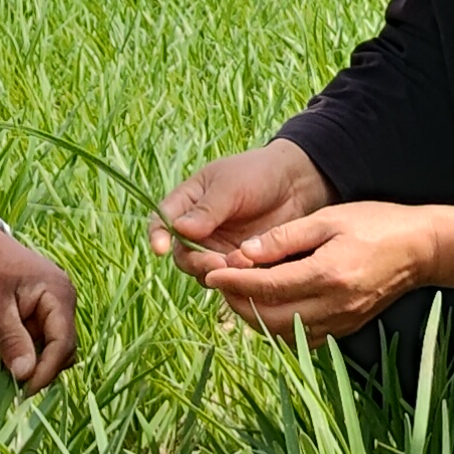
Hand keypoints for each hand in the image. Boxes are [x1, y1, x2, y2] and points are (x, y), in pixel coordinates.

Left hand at [0, 214, 80, 388]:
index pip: (63, 342)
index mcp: (58, 293)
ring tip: (6, 374)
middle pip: (62, 348)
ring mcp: (51, 304)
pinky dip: (25, 352)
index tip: (24, 390)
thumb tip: (26, 376)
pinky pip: (39, 338)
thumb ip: (13, 341)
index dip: (46, 370)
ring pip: (51, 346)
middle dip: (41, 369)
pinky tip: (6, 360)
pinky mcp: (38, 309)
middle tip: (13, 387)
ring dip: (32, 362)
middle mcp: (62, 299)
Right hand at [149, 140, 328, 263]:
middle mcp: (198, 230)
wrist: (295, 184)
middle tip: (215, 263)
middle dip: (195, 262)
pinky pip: (230, 279)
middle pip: (183, 255)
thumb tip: (178, 230)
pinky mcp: (239, 263)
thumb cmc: (258, 174)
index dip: (157, 236)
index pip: (162, 222)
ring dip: (219, 273)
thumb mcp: (230, 186)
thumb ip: (207, 210)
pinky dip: (237, 279)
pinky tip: (253, 269)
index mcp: (188, 203)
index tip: (161, 248)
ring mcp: (218, 248)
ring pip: (205, 272)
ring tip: (242, 262)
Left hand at [189, 198, 453, 341]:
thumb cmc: (376, 224)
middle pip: (269, 317)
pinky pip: (301, 337)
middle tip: (219, 282)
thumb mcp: (328, 218)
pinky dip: (277, 326)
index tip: (211, 274)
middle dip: (237, 303)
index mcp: (328, 274)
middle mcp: (334, 306)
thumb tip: (244, 254)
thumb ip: (285, 237)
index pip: (267, 287)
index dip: (234, 283)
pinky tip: (267, 305)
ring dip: (254, 317)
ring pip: (282, 333)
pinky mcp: (345, 328)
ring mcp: (341, 322)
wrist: (420, 249)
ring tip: (238, 293)